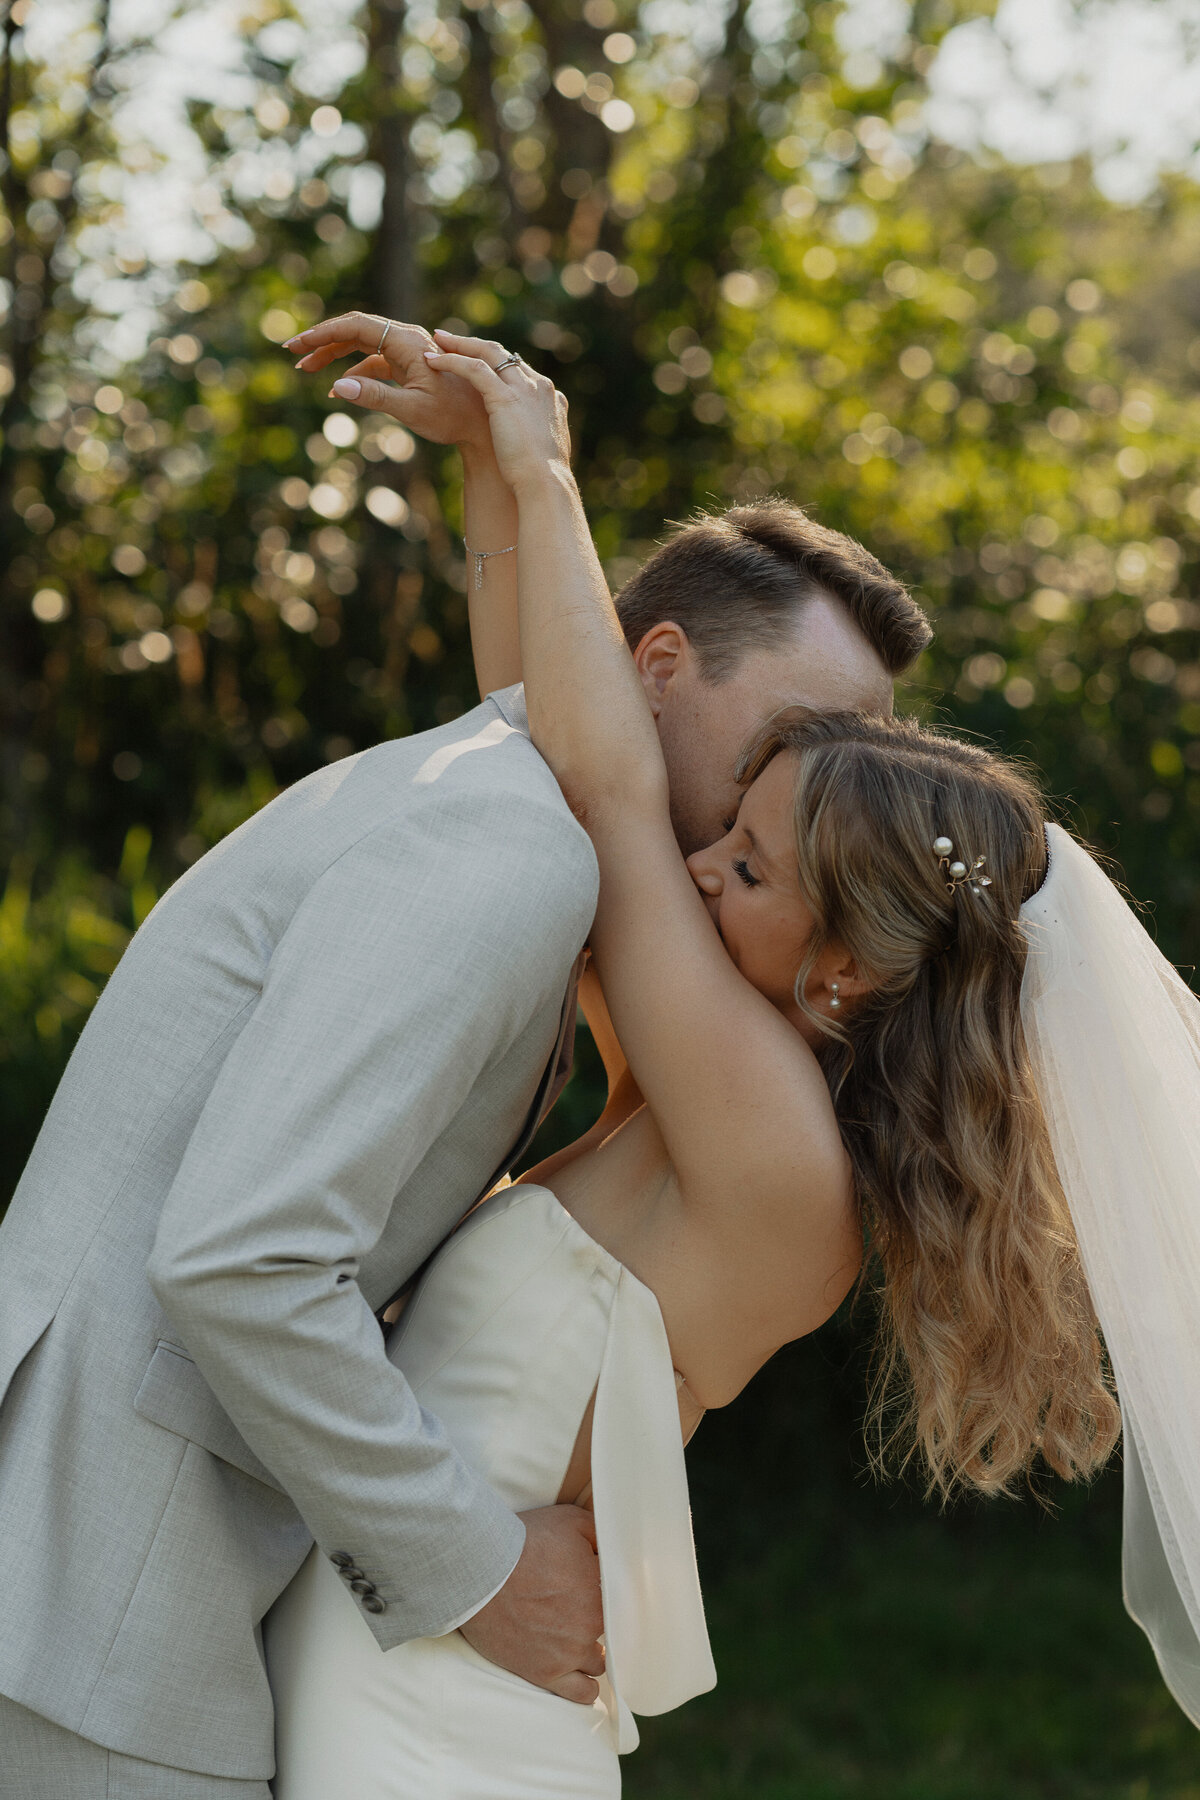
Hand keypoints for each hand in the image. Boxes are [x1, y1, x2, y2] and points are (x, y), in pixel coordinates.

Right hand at [282, 311, 492, 454]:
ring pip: (362, 344)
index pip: (356, 326)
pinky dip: (353, 370)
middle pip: (355, 330)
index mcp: (407, 343)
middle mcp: (406, 340)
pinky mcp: (408, 366)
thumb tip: (335, 386)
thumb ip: (374, 396)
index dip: (324, 333)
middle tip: (291, 352)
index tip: (298, 345)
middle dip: (322, 340)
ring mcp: (407, 352)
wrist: (482, 424)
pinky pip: (374, 361)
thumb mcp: (411, 409)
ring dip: (334, 353)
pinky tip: (335, 388)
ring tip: (305, 368)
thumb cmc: (453, 417)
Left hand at [422, 330, 571, 496]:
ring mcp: (523, 389)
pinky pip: (473, 368)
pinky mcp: (504, 397)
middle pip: (503, 354)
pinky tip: (432, 361)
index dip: (494, 363)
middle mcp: (538, 386)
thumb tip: (529, 446)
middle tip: (450, 338)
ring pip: (488, 352)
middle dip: (475, 344)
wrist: (545, 484)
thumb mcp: (543, 452)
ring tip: (437, 340)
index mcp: (550, 397)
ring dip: (460, 344)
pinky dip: (451, 360)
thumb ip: (536, 438)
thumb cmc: (541, 479)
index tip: (475, 360)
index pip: (518, 370)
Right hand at [458, 1504, 604, 1703]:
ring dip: (592, 1651)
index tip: (600, 1590)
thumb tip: (615, 1548)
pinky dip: (586, 1687)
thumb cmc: (525, 1542)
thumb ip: (602, 1535)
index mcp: (600, 1588)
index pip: (622, 1598)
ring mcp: (569, 1653)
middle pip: (610, 1629)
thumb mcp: (571, 1520)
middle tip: (580, 1608)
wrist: (482, 1571)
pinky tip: (583, 1676)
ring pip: (598, 1662)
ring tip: (577, 1639)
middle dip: (597, 1618)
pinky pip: (582, 1693)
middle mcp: (590, 1625)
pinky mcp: (546, 1673)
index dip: (610, 1593)